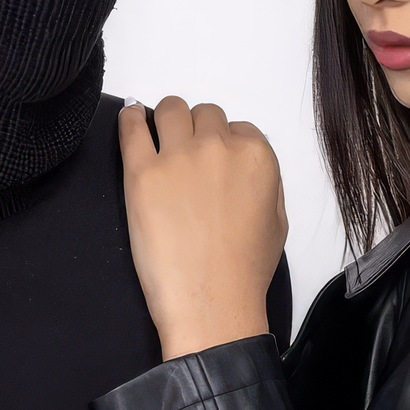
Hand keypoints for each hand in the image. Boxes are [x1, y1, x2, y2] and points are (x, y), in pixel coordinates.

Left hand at [119, 97, 288, 359]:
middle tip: (187, 154)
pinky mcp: (141, 172)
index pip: (238, 128)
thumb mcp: (278, 221)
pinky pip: (132, 127)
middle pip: (205, 114)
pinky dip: (130, 118)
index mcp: (256, 155)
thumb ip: (266, 182)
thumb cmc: (246, 270)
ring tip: (159, 135)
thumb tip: (246, 167)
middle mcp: (218, 146)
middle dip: (198, 129)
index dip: (224, 144)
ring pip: (171, 109)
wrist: (211, 300)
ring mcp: (177, 156)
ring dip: (167, 118)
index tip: (214, 162)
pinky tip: (131, 118)